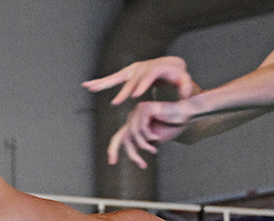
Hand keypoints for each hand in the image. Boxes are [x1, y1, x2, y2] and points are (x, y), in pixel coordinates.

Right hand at [83, 55, 197, 103]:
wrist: (169, 65)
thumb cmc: (176, 75)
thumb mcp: (183, 79)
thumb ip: (186, 86)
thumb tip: (185, 94)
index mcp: (155, 68)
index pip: (148, 77)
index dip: (141, 86)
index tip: (134, 96)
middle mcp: (142, 67)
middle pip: (131, 80)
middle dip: (123, 91)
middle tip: (116, 102)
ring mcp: (132, 70)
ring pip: (117, 77)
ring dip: (103, 83)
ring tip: (90, 88)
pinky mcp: (126, 73)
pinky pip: (112, 78)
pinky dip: (100, 82)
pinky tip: (87, 85)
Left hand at [106, 99, 192, 167]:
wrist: (186, 115)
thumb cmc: (172, 126)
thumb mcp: (154, 140)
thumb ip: (142, 144)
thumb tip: (131, 154)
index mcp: (135, 123)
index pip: (119, 137)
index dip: (113, 149)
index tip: (112, 162)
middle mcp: (134, 116)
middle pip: (121, 136)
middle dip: (115, 150)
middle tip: (114, 162)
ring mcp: (138, 111)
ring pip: (132, 134)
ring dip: (143, 146)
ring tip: (153, 151)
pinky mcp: (145, 108)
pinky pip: (141, 128)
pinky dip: (149, 136)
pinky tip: (157, 138)